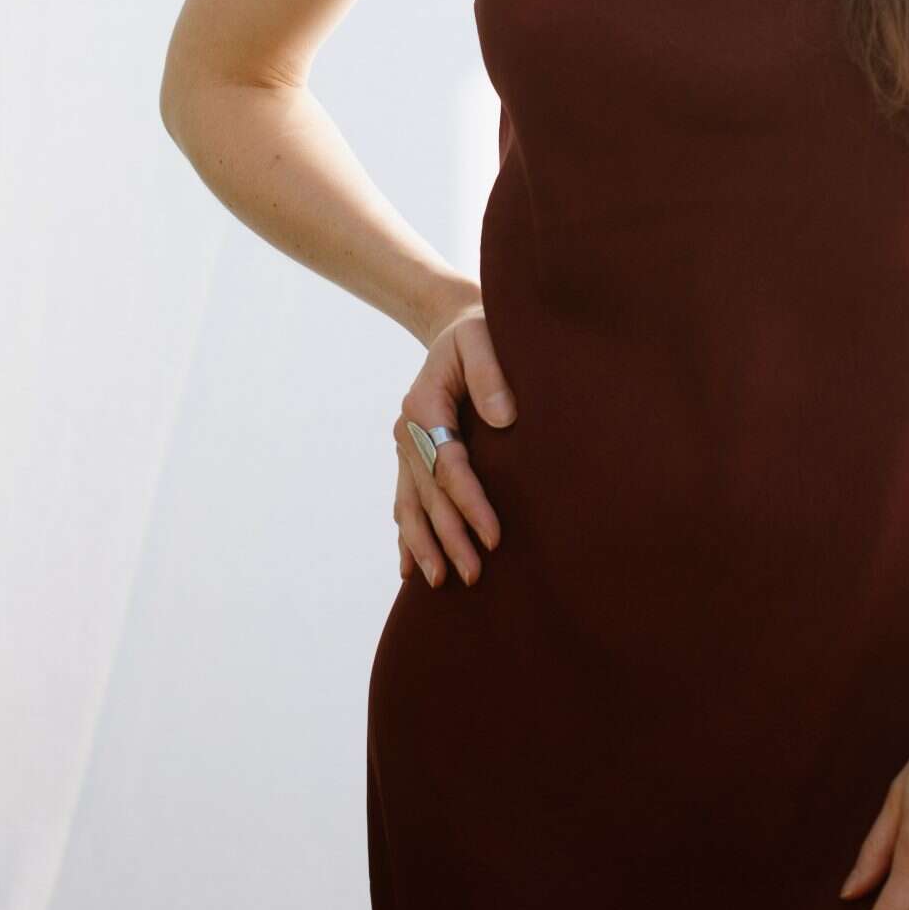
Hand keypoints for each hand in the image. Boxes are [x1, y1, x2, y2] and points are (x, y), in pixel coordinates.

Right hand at [393, 295, 517, 587]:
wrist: (453, 328)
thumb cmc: (476, 332)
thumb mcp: (482, 337)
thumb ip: (490, 372)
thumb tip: (504, 418)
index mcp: (423, 406)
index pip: (449, 466)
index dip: (470, 504)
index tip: (494, 535)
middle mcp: (407, 431)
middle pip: (428, 495)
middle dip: (449, 537)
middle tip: (473, 576)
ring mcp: (405, 447)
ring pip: (410, 506)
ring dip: (424, 546)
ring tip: (441, 581)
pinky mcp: (410, 456)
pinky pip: (405, 502)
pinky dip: (406, 536)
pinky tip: (410, 569)